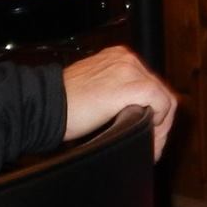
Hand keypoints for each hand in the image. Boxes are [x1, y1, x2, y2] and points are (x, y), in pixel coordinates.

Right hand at [61, 46, 177, 159]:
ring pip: (164, 99)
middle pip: (160, 91)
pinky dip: (160, 126)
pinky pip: (161, 104)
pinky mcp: (132, 85)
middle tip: (153, 145)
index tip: (149, 132)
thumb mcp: (94, 91)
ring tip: (151, 148)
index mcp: (118, 58)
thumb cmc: (61, 104)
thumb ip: (115, 93)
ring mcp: (130, 70)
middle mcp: (127, 59)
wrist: (42, 105)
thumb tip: (134, 113)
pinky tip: (149, 142)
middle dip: (160, 122)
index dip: (155, 111)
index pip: (150, 84)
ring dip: (161, 127)